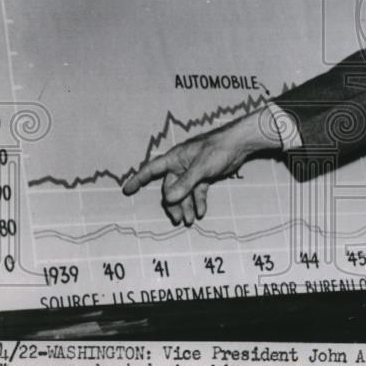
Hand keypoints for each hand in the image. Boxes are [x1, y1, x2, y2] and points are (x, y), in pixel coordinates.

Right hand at [121, 112, 281, 225]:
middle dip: (174, 204)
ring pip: (184, 192)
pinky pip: (197, 192)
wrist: (238, 145)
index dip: (139, 179)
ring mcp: (192, 171)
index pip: (152, 169)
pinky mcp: (204, 176)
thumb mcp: (200, 168)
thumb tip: (169, 199)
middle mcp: (181, 165)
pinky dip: (198, 202)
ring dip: (187, 206)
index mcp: (175, 158)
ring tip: (191, 220)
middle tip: (179, 219)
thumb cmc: (217, 149)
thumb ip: (185, 183)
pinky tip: (201, 212)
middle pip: (170, 187)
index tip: (127, 190)